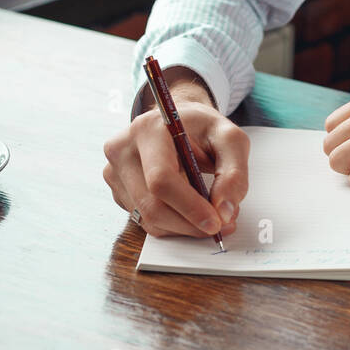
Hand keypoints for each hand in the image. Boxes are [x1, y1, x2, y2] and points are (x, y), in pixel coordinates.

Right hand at [102, 72, 250, 236]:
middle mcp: (122, 150)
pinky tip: (188, 210)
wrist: (175, 123)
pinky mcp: (116, 189)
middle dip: (190, 223)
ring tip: (209, 214)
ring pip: (148, 219)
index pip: (161, 178)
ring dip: (183, 227)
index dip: (190, 207)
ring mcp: (115, 171)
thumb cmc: (201, 129)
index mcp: (147, 130)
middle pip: (152, 205)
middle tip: (221, 225)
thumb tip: (225, 212)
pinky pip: (144, 220)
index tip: (216, 222)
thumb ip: (234, 173)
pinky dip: (172, 224)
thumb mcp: (229, 139)